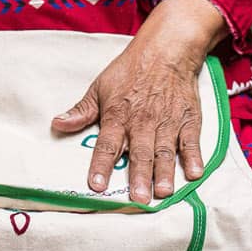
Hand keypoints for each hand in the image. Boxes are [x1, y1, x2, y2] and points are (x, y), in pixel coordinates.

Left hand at [51, 0, 226, 203]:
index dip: (101, 166)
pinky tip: (195, 173)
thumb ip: (81, 111)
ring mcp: (167, 122)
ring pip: (165, 151)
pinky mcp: (188, 120)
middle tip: (138, 200)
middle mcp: (142, 122)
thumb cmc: (129, 71)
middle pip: (139, 153)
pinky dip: (194, 157)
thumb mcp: (100, 87)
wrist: (165, 50)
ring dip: (164, 173)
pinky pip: (191, 141)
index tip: (96, 186)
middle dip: (138, 177)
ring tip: (163, 193)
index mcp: (117, 115)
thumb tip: (57, 124)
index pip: (107, 144)